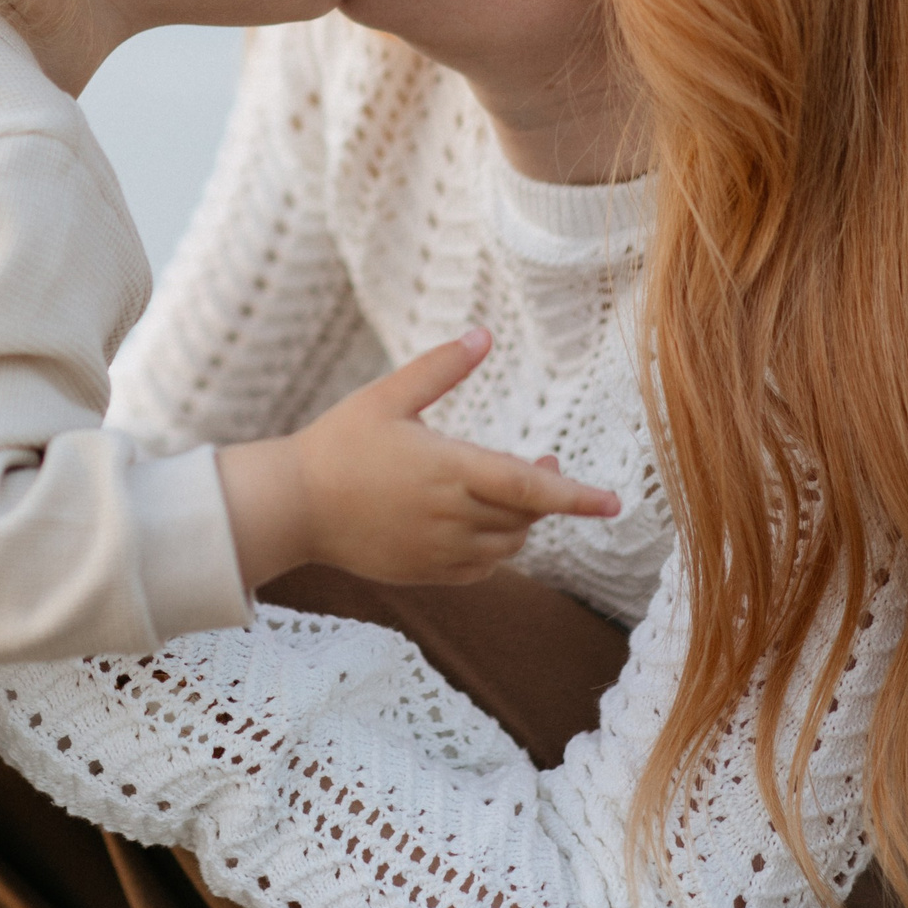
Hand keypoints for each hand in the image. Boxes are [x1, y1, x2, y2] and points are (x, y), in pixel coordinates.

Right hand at [216, 328, 620, 587]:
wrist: (294, 506)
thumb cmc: (338, 444)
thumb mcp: (387, 396)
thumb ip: (440, 368)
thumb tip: (484, 335)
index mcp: (448, 469)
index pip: (530, 489)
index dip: (576, 496)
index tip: (613, 502)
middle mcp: (451, 516)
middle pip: (525, 518)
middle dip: (547, 497)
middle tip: (548, 466)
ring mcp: (439, 550)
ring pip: (507, 545)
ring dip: (521, 522)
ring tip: (513, 493)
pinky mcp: (426, 571)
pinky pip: (481, 568)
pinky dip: (495, 549)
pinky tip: (482, 525)